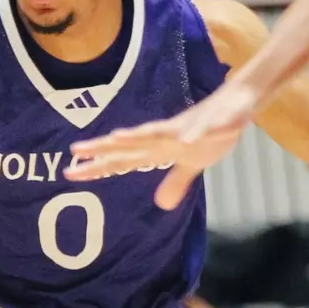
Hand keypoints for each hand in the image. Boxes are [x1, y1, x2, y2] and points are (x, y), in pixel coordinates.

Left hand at [67, 82, 260, 208]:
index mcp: (159, 148)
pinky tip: (187, 141)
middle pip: (129, 144)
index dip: (97, 166)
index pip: (123, 159)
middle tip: (75, 151)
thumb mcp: (193, 165)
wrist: (238, 102)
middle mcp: (165, 136)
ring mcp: (187, 128)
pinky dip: (195, 134)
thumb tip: (161, 205)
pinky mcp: (213, 123)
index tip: (69, 172)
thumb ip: (175, 181)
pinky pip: (203, 130)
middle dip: (103, 148)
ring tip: (115, 138)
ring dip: (138, 136)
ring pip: (157, 132)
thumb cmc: (211, 131)